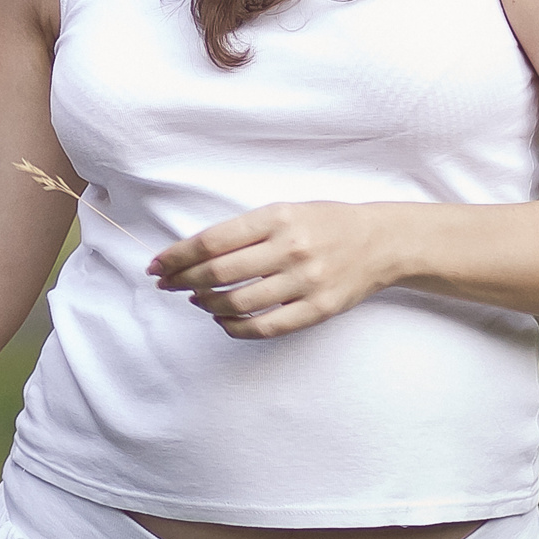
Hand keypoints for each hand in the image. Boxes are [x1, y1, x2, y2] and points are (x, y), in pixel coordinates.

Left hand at [148, 202, 403, 338]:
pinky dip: (237, 328)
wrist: (381, 241)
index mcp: (278, 217)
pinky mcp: (319, 309)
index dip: (178, 255)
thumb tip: (195, 253)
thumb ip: (245, 230)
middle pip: (219, 272)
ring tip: (197, 300)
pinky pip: (267, 327)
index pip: (213, 240)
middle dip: (183, 281)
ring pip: (239, 302)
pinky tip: (223, 321)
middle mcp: (291, 248)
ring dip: (208, 304)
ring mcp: (306, 281)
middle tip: (166, 285)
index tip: (157, 264)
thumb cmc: (325, 223)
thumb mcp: (285, 210)